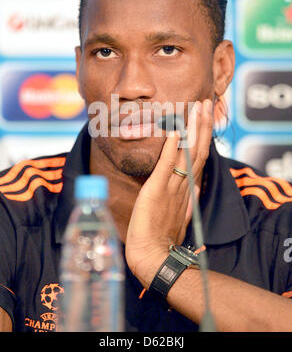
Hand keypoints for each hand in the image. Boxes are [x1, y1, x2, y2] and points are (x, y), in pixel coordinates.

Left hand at [125, 99, 213, 287]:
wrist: (152, 256)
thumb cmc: (161, 237)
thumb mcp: (179, 214)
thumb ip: (188, 198)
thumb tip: (196, 186)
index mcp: (188, 190)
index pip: (199, 158)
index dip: (203, 137)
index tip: (205, 118)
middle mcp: (184, 185)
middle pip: (198, 150)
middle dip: (202, 126)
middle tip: (206, 103)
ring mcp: (172, 187)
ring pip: (187, 153)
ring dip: (192, 129)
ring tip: (196, 108)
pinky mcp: (156, 190)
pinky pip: (166, 166)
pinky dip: (172, 148)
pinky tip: (175, 131)